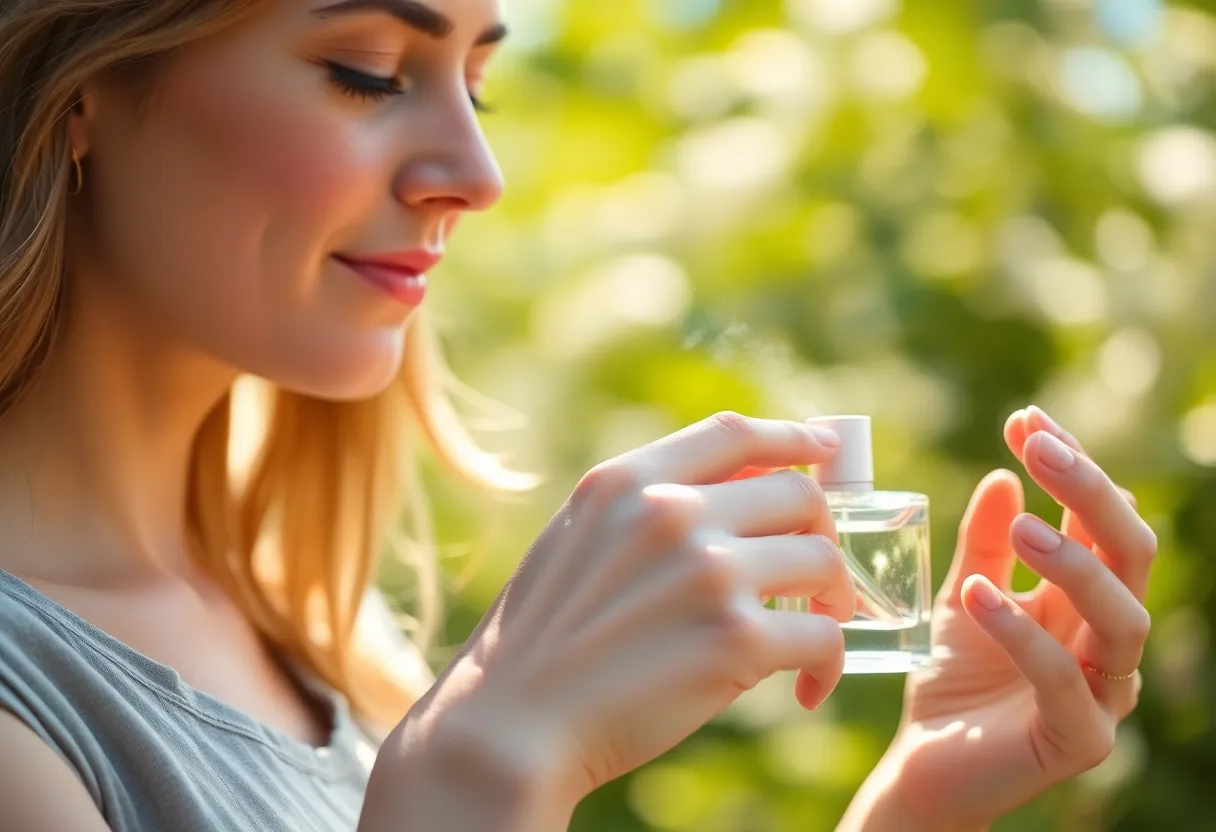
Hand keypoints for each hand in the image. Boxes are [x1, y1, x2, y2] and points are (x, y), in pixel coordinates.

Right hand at [390, 413, 855, 820]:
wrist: (509, 723)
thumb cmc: (541, 641)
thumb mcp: (576, 539)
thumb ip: (644, 508)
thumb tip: (736, 496)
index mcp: (629, 481)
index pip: (735, 433)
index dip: (792, 437)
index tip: (825, 449)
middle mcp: (672, 512)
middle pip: (798, 495)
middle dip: (822, 533)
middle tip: (819, 579)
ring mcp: (708, 572)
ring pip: (822, 561)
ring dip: (833, 600)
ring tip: (812, 635)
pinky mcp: (735, 640)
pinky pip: (823, 637)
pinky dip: (827, 666)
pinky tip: (807, 690)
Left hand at [842, 407, 1155, 830]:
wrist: (926, 765)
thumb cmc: (954, 679)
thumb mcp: (964, 595)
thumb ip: (984, 542)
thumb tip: (1001, 474)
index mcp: (1087, 599)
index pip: (1100, 520)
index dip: (1071, 464)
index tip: (1024, 418)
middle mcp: (1107, 639)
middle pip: (1130, 554)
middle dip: (1089, 492)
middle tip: (1038, 445)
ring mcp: (1104, 691)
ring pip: (1121, 616)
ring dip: (1073, 563)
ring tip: (1020, 524)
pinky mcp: (1080, 738)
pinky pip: (1064, 678)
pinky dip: (1023, 632)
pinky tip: (979, 594)